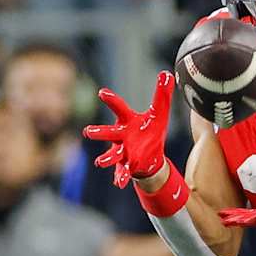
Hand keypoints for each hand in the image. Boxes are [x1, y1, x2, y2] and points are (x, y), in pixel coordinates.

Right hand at [83, 70, 175, 188]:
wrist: (150, 156)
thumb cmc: (151, 131)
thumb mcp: (160, 113)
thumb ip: (162, 94)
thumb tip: (167, 73)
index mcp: (127, 121)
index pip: (119, 108)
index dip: (111, 100)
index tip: (102, 92)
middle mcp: (121, 136)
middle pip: (108, 133)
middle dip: (98, 132)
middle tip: (87, 131)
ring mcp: (122, 152)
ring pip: (112, 155)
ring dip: (106, 158)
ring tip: (100, 162)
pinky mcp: (127, 166)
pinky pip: (122, 172)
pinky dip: (120, 177)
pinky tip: (119, 183)